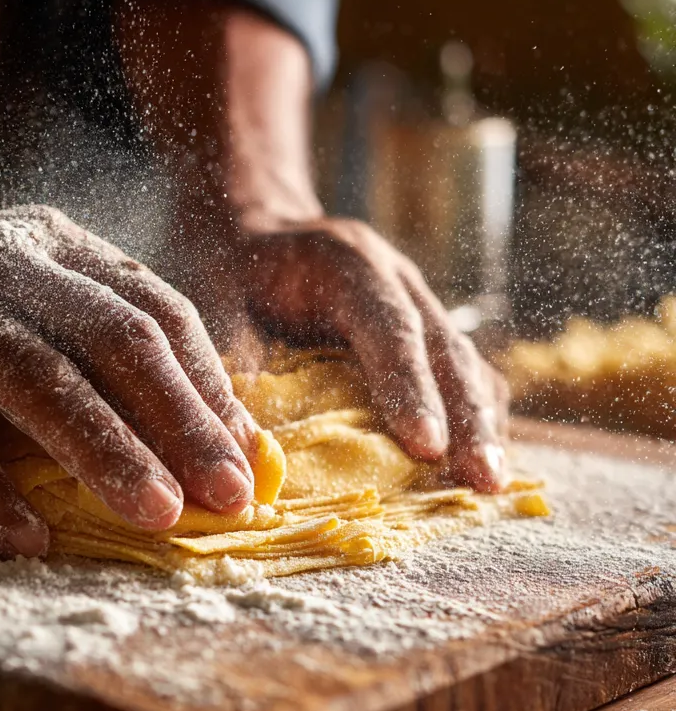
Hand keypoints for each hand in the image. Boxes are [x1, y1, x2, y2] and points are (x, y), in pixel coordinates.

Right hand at [0, 206, 257, 555]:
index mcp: (62, 248)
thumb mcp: (35, 296)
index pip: (158, 312)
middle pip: (116, 340)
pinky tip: (29, 538)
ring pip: (38, 379)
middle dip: (181, 421)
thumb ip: (106, 345)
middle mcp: (11, 266)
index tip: (245, 456)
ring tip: (158, 515)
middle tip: (228, 496)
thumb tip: (204, 432)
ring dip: (105, 452)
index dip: (208, 385)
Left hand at [239, 218, 507, 491]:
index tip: (426, 447)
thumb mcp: (218, 301)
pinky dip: (472, 414)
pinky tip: (477, 459)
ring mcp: (416, 299)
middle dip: (467, 418)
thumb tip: (250, 444)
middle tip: (485, 479)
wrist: (255, 228)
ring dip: (480, 422)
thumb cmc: (233, 268)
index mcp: (348, 264)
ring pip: (464, 361)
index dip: (409, 388)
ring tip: (492, 482)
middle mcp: (395, 278)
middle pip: (446, 348)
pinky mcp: (422, 325)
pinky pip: (461, 369)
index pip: (389, 328)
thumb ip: (234, 361)